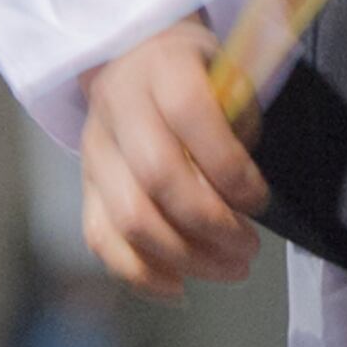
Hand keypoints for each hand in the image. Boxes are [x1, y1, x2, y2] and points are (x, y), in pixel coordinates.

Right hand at [78, 21, 268, 299]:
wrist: (137, 59)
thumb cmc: (200, 74)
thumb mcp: (229, 76)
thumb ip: (236, 128)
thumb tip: (240, 198)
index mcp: (163, 67)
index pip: (190, 115)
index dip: (228, 166)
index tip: (261, 200)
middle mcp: (118, 108)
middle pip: (155, 178)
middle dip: (210, 224)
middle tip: (250, 249)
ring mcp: (94, 151)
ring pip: (126, 219)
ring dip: (182, 257)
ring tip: (230, 269)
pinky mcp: (84, 187)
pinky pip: (101, 240)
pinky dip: (140, 273)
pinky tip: (180, 288)